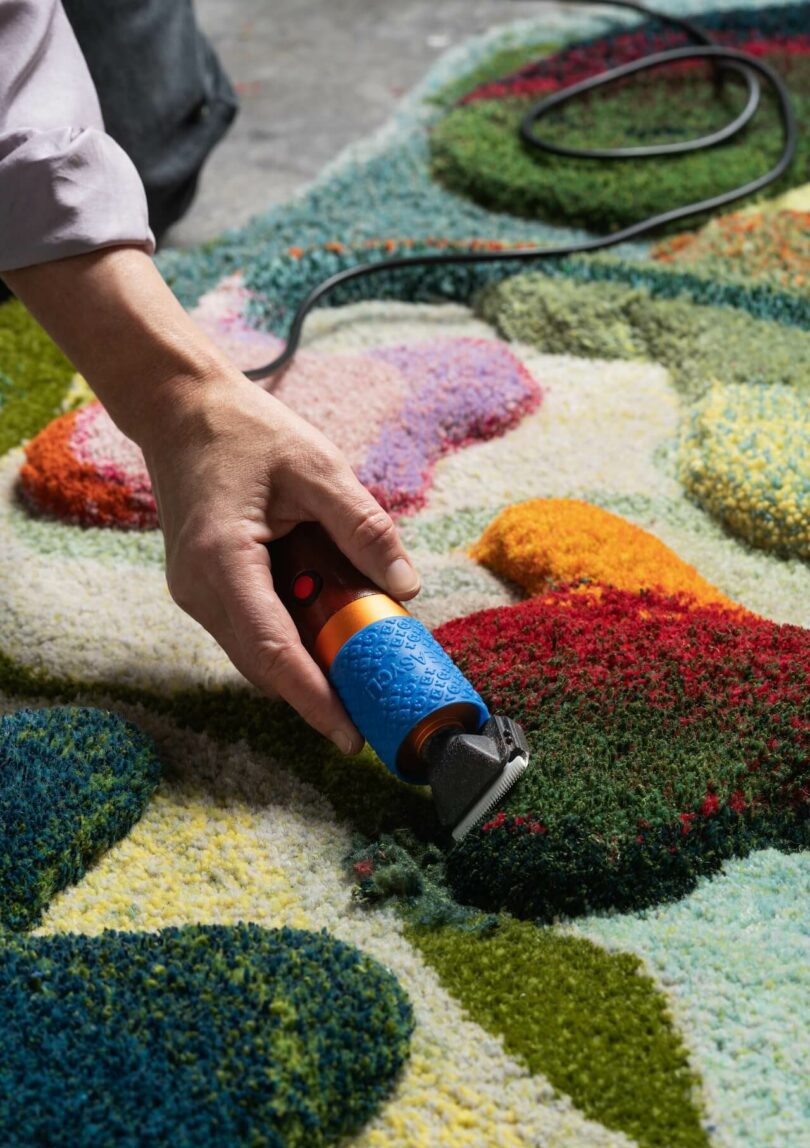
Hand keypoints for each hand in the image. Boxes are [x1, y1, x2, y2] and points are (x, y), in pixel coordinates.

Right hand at [141, 370, 420, 753]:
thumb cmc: (245, 431)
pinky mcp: (201, 587)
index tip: (349, 735)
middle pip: (263, 664)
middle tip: (372, 711)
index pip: (272, 650)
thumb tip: (406, 585)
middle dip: (316, 693)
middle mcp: (197, 587)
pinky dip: (288, 639)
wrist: (180, 410)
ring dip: (304, 664)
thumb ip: (363, 527)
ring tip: (360, 670)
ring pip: (255, 652)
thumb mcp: (317, 467)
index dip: (313, 698)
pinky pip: (249, 629)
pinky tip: (327, 629)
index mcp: (222, 558)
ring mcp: (193, 591)